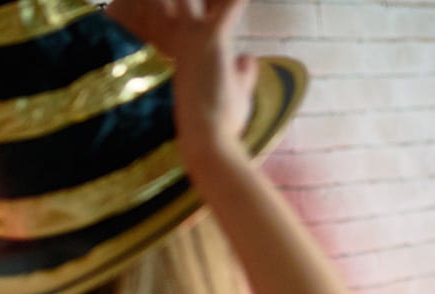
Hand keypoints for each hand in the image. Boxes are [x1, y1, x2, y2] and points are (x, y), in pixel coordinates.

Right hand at [107, 0, 254, 155]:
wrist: (208, 139)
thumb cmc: (220, 122)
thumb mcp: (236, 92)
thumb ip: (244, 72)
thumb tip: (250, 56)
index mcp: (185, 50)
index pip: (185, 14)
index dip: (192, 7)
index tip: (211, 4)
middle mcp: (184, 38)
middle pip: (184, 2)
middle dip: (197, 1)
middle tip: (213, 2)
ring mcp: (195, 36)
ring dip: (219, 0)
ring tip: (230, 1)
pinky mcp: (213, 39)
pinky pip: (230, 5)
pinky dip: (237, 1)